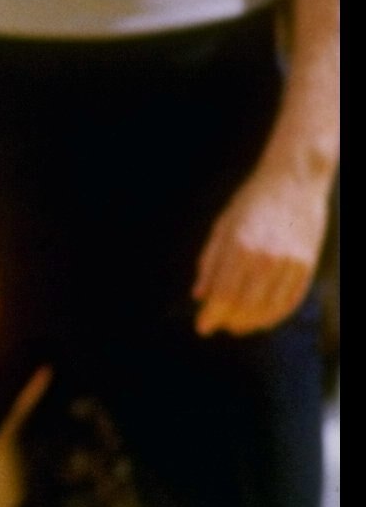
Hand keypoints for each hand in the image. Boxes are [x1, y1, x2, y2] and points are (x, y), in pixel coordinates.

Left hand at [194, 162, 329, 335]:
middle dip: (229, 322)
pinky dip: (275, 315)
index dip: (211, 316)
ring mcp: (290, 263)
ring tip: (239, 325)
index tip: (202, 327)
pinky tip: (263, 318)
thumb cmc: (252, 200)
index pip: (223, 295)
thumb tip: (199, 295)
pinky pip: (291, 301)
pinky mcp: (307, 265)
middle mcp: (266, 258)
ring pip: (269, 309)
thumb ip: (210, 262)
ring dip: (252, 323)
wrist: (294, 179)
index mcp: (240, 247)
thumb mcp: (222, 226)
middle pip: (245, 307)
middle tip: (220, 325)